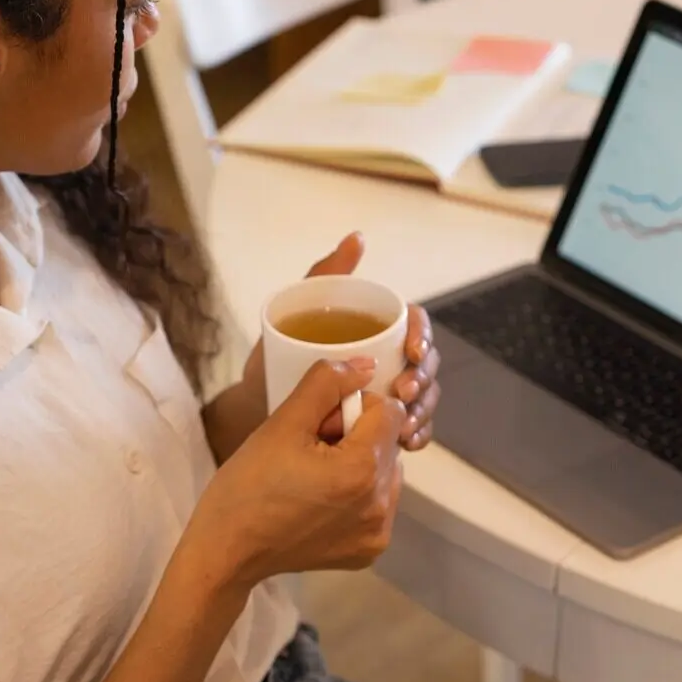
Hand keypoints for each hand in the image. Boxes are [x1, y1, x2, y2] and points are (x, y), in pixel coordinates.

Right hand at [189, 357, 406, 586]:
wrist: (227, 551)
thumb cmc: (247, 485)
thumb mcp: (282, 423)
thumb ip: (326, 384)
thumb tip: (366, 365)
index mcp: (364, 470)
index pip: (389, 410)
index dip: (353, 407)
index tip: (318, 425)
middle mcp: (382, 504)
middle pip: (388, 442)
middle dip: (355, 436)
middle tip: (309, 452)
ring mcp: (378, 532)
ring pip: (386, 471)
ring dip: (359, 464)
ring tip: (313, 478)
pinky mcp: (369, 550)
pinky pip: (378, 503)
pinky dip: (357, 495)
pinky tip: (320, 502)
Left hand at [249, 232, 440, 450]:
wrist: (254, 406)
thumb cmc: (275, 354)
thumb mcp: (294, 310)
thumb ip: (325, 275)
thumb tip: (357, 238)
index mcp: (378, 328)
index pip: (415, 324)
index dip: (422, 335)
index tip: (411, 353)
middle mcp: (390, 358)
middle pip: (426, 363)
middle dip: (423, 379)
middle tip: (402, 393)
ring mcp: (389, 391)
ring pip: (425, 397)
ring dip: (423, 410)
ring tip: (405, 428)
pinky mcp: (384, 424)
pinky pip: (413, 428)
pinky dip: (417, 435)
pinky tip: (408, 444)